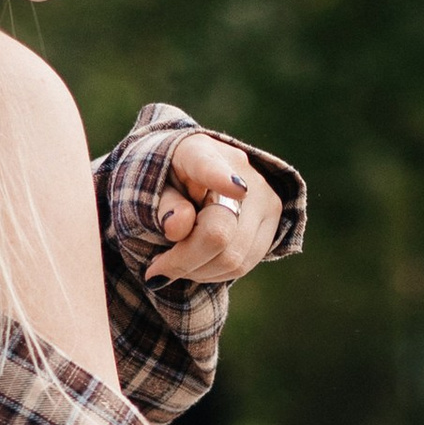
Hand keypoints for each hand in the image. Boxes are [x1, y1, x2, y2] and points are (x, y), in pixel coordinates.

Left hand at [144, 135, 282, 286]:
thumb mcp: (150, 190)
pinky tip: (200, 263)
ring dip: (199, 271)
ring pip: (234, 257)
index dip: (222, 179)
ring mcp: (263, 194)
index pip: (209, 166)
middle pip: (219, 232)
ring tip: (177, 263)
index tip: (236, 189)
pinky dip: (216, 273)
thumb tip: (177, 228)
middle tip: (157, 269)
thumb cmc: (166, 185)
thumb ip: (161, 206)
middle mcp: (240, 169)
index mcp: (198, 151)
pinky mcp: (274, 218)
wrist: (192, 179)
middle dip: (183, 261)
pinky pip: (245, 263)